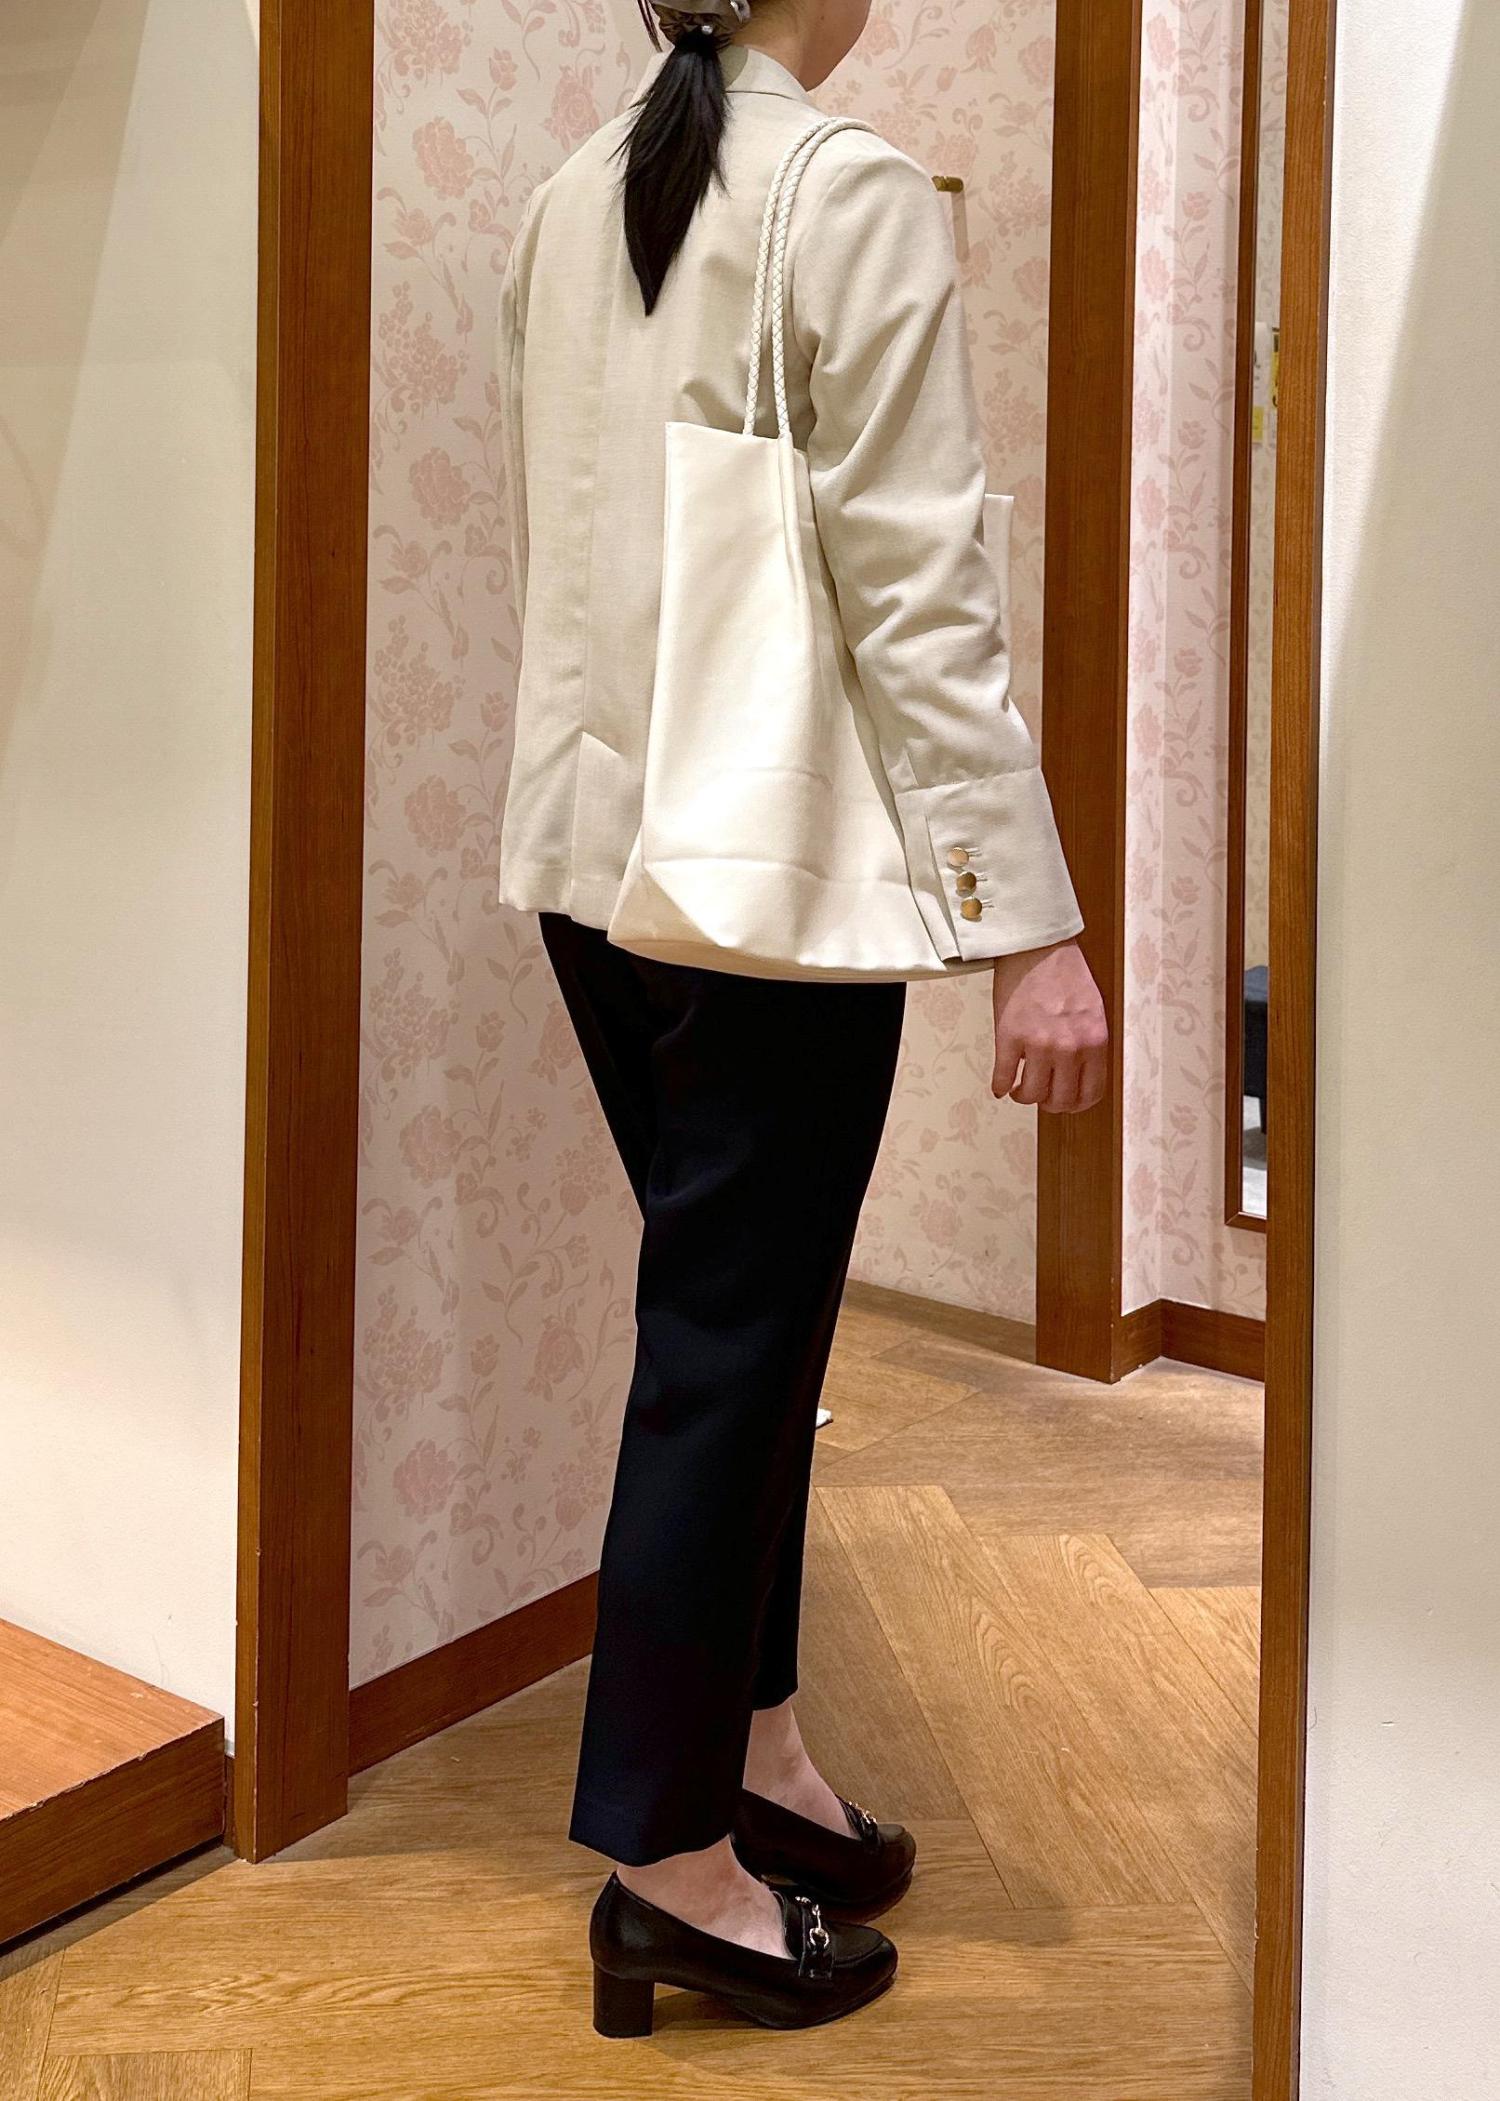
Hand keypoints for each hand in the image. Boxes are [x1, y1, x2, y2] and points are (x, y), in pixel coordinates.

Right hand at [990, 940, 1107, 1113]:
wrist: (1037, 946)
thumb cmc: (1066, 973)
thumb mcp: (1093, 1011)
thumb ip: (1088, 1044)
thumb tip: (1076, 1074)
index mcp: (1094, 1041)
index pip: (1090, 1093)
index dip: (1076, 1104)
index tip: (1065, 1102)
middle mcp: (1069, 1047)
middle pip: (1060, 1100)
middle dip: (1049, 1104)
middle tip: (1041, 1095)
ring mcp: (1038, 1043)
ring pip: (1031, 1094)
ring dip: (1024, 1097)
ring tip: (1020, 1089)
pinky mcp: (1009, 1036)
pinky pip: (1003, 1076)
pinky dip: (1000, 1086)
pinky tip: (1001, 1084)